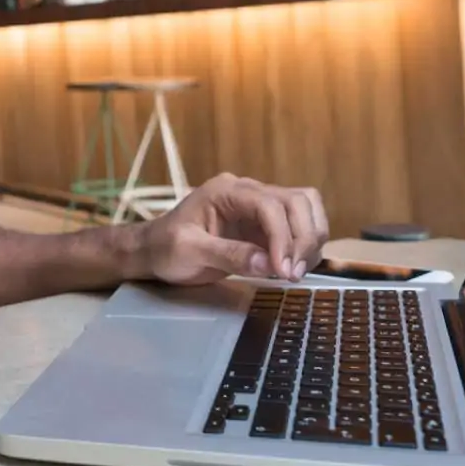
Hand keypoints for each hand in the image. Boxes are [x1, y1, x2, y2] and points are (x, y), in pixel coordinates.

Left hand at [141, 174, 328, 287]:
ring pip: (305, 210)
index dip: (283, 237)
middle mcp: (248, 192)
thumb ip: (228, 255)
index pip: (270, 204)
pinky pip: (299, 229)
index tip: (282, 270)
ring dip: (309, 241)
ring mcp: (259, 208)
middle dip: (303, 238)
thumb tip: (267, 264)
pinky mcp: (265, 226)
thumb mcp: (189, 252)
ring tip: (294, 273)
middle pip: (297, 201)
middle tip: (292, 274)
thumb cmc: (165, 248)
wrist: (154, 251)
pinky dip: (305, 247)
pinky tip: (292, 269)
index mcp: (226, 191)